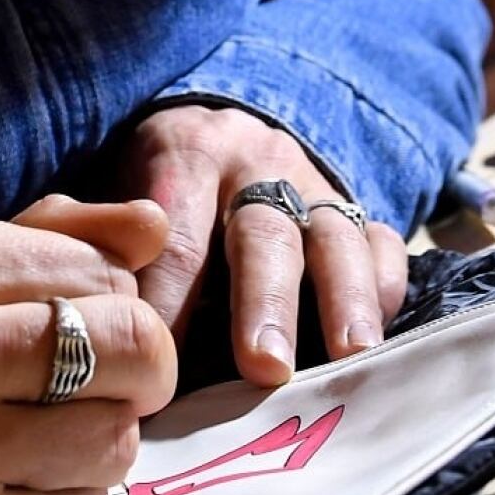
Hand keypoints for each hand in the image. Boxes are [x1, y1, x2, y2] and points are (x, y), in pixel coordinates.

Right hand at [0, 195, 176, 494]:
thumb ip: (52, 240)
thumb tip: (154, 225)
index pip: (103, 270)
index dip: (109, 308)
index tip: (71, 333)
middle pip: (135, 343)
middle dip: (138, 373)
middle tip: (97, 392)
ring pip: (118, 435)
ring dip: (97, 448)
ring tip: (38, 448)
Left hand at [119, 104, 408, 386]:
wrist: (218, 126)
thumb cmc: (158, 189)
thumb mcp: (125, 197)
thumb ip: (119, 257)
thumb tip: (111, 354)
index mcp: (189, 155)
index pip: (178, 236)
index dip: (169, 302)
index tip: (159, 366)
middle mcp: (259, 166)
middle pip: (265, 237)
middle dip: (265, 305)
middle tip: (264, 368)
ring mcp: (316, 187)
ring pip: (336, 240)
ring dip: (344, 302)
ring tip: (349, 357)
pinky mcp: (356, 210)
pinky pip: (381, 244)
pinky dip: (383, 290)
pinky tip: (378, 340)